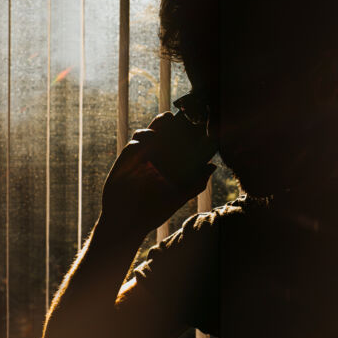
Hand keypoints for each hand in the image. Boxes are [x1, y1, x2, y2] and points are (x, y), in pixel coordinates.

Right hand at [101, 112, 216, 234]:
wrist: (129, 222)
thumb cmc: (155, 211)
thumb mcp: (179, 197)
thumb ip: (196, 183)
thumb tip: (212, 166)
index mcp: (168, 162)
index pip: (177, 139)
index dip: (184, 128)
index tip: (194, 120)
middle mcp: (154, 156)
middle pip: (161, 131)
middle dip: (168, 120)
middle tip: (177, 116)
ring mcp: (139, 157)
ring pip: (146, 132)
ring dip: (155, 126)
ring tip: (165, 123)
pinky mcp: (125, 160)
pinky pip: (133, 145)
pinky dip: (141, 141)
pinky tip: (150, 141)